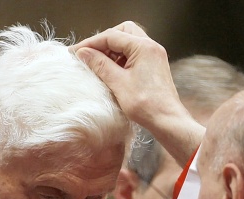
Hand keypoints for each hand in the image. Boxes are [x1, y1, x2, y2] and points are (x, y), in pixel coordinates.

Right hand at [71, 22, 204, 165]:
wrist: (167, 121)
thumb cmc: (146, 105)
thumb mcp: (118, 83)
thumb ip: (100, 65)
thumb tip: (84, 53)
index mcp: (143, 47)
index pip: (111, 36)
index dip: (91, 43)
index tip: (75, 52)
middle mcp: (151, 47)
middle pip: (123, 32)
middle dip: (104, 41)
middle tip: (89, 54)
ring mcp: (154, 56)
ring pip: (129, 42)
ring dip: (112, 51)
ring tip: (98, 65)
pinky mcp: (153, 66)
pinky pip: (134, 54)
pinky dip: (120, 59)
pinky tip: (111, 72)